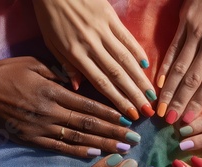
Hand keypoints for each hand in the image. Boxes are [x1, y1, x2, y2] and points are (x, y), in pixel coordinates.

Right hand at [0, 57, 139, 157]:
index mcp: (53, 91)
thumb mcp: (35, 64)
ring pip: (77, 138)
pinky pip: (58, 147)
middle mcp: (50, 111)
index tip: (129, 121)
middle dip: (114, 133)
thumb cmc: (8, 72)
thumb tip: (82, 83)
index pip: (89, 105)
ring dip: (102, 145)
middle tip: (134, 141)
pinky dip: (77, 151)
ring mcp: (40, 127)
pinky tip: (93, 154)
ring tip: (120, 151)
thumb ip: (60, 74)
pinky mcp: (31, 139)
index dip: (111, 115)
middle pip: (89, 124)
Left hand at [33, 0, 155, 119]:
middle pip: (117, 74)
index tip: (129, 115)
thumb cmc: (49, 15)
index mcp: (76, 54)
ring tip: (151, 94)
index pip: (101, 82)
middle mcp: (92, 45)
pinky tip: (146, 65)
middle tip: (147, 110)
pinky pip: (127, 37)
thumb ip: (66, 65)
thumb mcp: (51, 43)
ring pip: (125, 58)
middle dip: (134, 94)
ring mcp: (103, 30)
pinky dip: (138, 51)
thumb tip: (78, 87)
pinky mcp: (110, 16)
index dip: (117, 100)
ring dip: (140, 78)